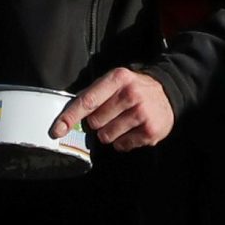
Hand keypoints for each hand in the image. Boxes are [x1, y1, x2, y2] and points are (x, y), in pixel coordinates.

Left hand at [53, 67, 176, 150]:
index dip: (70, 117)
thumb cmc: (132, 88)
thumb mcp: (114, 81)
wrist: (168, 92)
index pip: (88, 101)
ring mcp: (142, 113)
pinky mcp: (150, 131)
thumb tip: (65, 118)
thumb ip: (92, 95)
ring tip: (123, 121)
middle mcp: (131, 94)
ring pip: (106, 136)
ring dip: (110, 133)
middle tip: (112, 113)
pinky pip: (121, 146)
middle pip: (95, 122)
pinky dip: (123, 141)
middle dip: (98, 122)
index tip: (57, 130)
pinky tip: (133, 129)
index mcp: (118, 78)